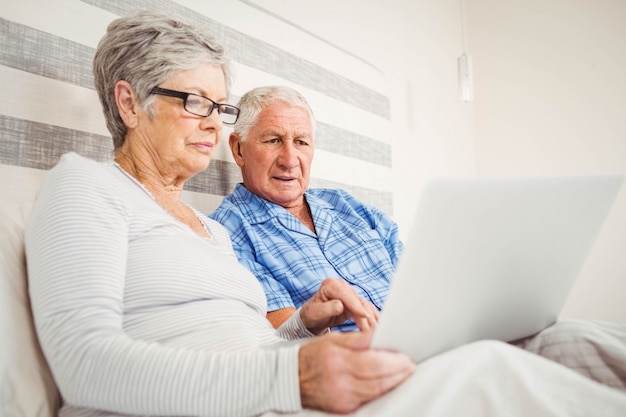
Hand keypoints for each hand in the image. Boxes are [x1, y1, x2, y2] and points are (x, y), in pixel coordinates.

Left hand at [299, 278, 378, 333]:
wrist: (313, 318)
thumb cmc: (312, 315)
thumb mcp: (315, 313)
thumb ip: (327, 308)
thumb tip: (340, 306)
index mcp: (330, 285)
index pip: (346, 294)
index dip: (355, 305)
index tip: (364, 315)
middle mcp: (342, 286)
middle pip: (358, 300)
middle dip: (366, 315)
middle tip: (372, 329)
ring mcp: (349, 293)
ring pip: (364, 305)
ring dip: (371, 319)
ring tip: (375, 332)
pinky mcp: (355, 302)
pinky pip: (366, 309)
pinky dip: (372, 317)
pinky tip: (377, 326)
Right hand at [299, 331, 414, 413]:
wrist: (291, 378)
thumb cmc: (313, 355)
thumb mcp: (333, 339)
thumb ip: (358, 338)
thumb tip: (381, 334)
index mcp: (338, 360)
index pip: (374, 361)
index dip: (394, 361)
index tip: (407, 356)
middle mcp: (340, 381)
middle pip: (379, 378)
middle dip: (399, 372)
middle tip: (411, 365)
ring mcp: (342, 397)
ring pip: (377, 391)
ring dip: (394, 382)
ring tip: (404, 373)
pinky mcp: (343, 407)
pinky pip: (368, 399)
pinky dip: (381, 391)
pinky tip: (388, 383)